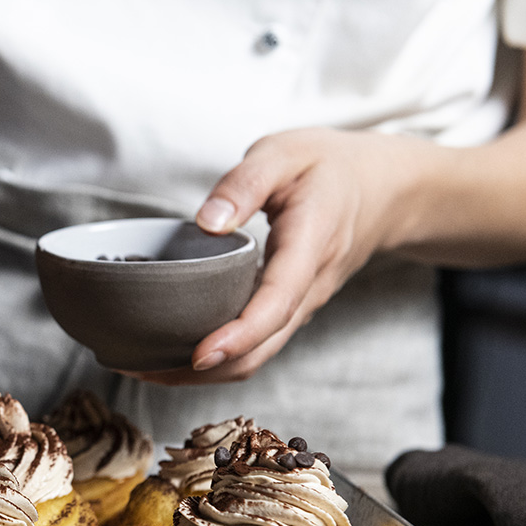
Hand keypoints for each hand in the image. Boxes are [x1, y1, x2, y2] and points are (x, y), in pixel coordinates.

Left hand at [125, 128, 428, 385]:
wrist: (384, 189)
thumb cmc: (330, 167)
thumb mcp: (286, 153)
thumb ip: (245, 183)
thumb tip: (208, 221)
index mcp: (311, 246)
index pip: (277, 304)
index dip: (239, 335)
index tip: (198, 354)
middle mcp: (309, 288)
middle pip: (262, 349)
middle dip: (203, 371)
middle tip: (141, 368)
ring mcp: (302, 304)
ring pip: (258, 355)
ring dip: (205, 372)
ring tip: (144, 366)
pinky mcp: (290, 308)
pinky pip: (258, 344)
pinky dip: (218, 356)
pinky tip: (176, 349)